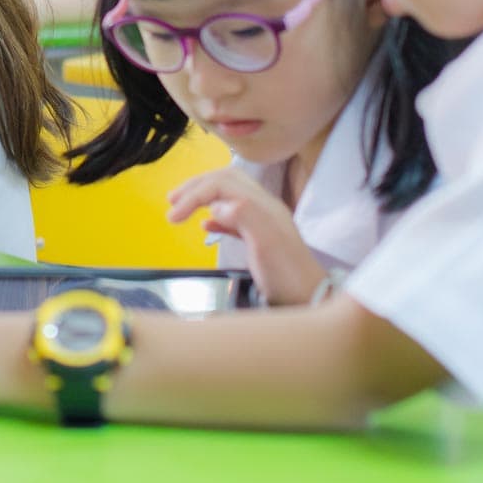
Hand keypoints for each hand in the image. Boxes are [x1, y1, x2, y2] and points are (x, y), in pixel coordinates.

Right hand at [167, 166, 326, 305]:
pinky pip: (234, 217)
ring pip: (228, 196)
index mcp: (263, 205)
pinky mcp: (261, 240)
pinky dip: (214, 216)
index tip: (173, 214)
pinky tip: (204, 226)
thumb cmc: (287, 276)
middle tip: (171, 200)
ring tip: (181, 207)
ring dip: (203, 197)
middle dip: (195, 186)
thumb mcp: (265, 243)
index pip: (221, 183)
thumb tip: (216, 204)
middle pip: (225, 181)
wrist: (311, 301)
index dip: (194, 193)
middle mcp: (264, 208)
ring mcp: (263, 223)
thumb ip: (242, 215)